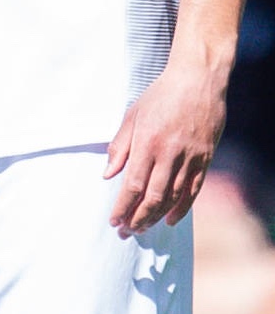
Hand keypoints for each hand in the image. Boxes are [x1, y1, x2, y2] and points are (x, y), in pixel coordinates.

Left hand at [104, 58, 226, 236]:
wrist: (198, 81)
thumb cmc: (160, 95)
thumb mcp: (132, 115)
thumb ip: (119, 147)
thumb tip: (108, 175)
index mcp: (147, 142)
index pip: (132, 184)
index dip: (122, 207)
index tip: (113, 221)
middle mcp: (170, 153)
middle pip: (153, 196)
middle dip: (137, 218)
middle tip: (125, 232)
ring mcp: (191, 157)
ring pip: (174, 197)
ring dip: (156, 216)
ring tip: (142, 228)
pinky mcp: (206, 158)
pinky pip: (193, 189)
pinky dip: (182, 208)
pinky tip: (170, 219)